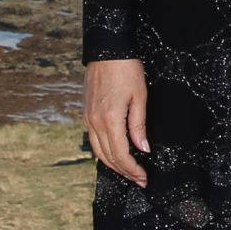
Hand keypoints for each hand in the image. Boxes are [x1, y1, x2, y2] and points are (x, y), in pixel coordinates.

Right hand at [84, 58, 150, 185]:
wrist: (107, 49)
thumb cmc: (127, 70)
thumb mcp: (140, 97)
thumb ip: (139, 126)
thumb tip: (142, 149)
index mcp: (110, 120)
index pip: (121, 155)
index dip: (133, 170)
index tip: (144, 178)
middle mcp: (95, 122)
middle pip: (108, 158)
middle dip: (124, 172)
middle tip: (139, 179)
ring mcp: (88, 118)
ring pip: (98, 151)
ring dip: (113, 165)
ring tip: (128, 171)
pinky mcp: (86, 114)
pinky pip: (93, 140)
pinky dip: (104, 152)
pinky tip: (115, 154)